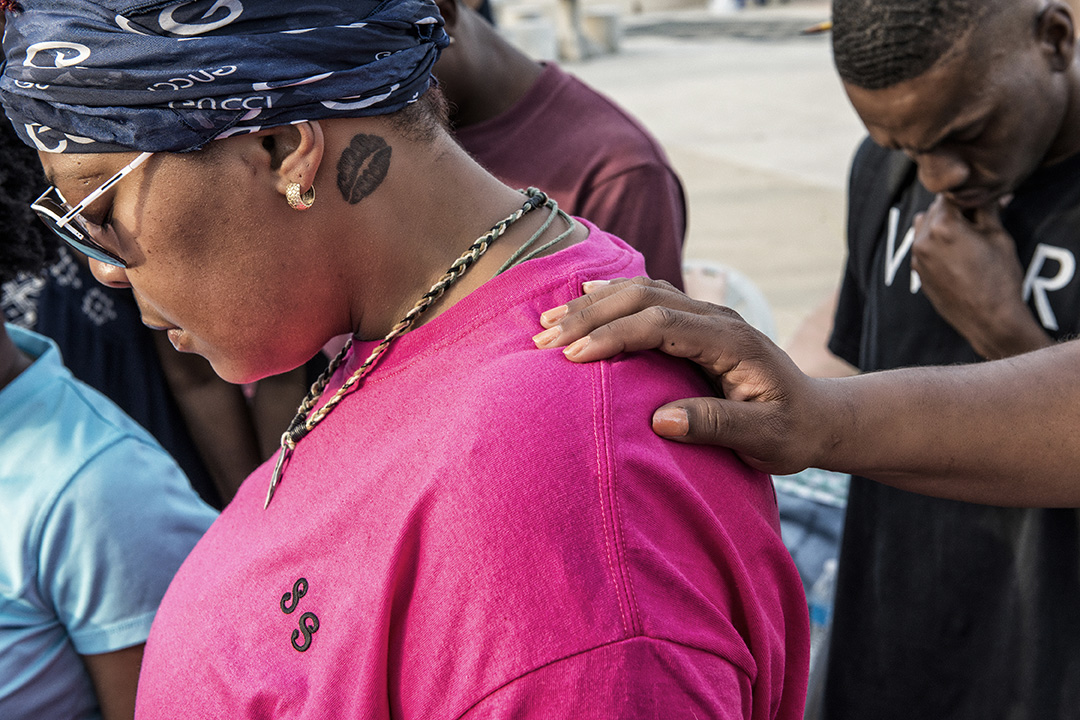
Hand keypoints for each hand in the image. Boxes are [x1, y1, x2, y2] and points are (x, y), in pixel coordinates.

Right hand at [532, 277, 833, 474]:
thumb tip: (660, 420)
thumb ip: (717, 426)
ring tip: (547, 321)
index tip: (573, 357)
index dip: (614, 335)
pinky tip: (582, 299)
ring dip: (593, 304)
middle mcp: (716, 318)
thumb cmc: (792, 432)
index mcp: (731, 342)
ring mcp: (706, 315)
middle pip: (643, 299)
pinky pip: (647, 297)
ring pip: (641, 292)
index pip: (661, 324)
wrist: (818, 416)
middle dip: (590, 315)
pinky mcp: (696, 322)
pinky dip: (610, 298)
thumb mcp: (765, 439)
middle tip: (543, 339)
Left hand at [911, 196, 1052, 358]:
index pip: (950, 196)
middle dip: (953, 210)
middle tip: (976, 219)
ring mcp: (917, 259)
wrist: (989, 319)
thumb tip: (982, 194)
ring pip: (923, 227)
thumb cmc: (998, 278)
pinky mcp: (918, 274)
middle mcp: (923, 240)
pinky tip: (955, 254)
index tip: (981, 202)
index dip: (967, 196)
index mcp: (942, 226)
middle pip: (934, 210)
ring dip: (939, 225)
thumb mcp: (998, 236)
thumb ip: (985, 210)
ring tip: (964, 235)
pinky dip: (935, 244)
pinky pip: (922, 249)